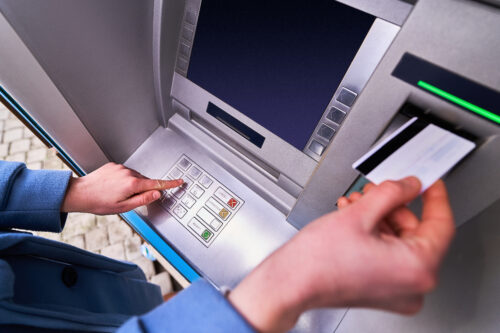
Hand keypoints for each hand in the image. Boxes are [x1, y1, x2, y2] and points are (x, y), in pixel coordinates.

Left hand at [61, 162, 182, 213]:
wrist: (81, 193)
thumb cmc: (100, 203)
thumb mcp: (124, 207)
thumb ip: (143, 200)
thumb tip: (157, 193)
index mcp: (133, 184)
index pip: (157, 184)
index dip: (170, 183)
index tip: (179, 181)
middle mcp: (128, 173)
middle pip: (144, 181)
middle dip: (142, 189)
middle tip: (127, 200)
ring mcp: (121, 168)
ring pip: (135, 177)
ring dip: (132, 185)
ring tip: (117, 194)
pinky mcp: (114, 165)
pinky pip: (125, 172)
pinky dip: (123, 180)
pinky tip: (113, 187)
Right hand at [229, 177, 454, 331]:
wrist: (291, 282)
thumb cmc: (318, 261)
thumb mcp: (360, 214)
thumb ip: (392, 192)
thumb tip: (409, 185)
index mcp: (417, 269)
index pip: (441, 224)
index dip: (434, 196)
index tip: (429, 183)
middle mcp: (413, 286)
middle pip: (417, 232)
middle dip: (393, 206)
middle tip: (377, 191)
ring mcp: (398, 291)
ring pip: (400, 241)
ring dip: (379, 217)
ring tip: (356, 205)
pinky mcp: (383, 291)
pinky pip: (389, 255)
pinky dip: (374, 234)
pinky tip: (354, 219)